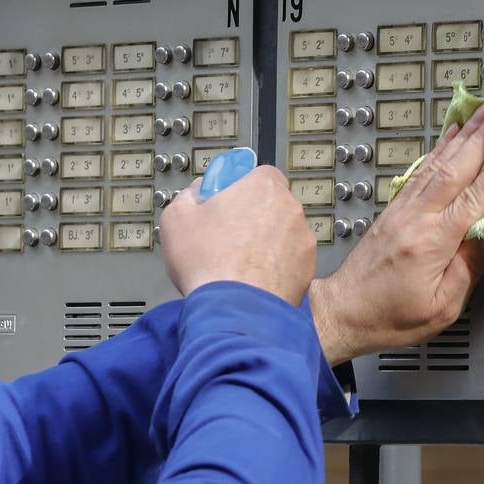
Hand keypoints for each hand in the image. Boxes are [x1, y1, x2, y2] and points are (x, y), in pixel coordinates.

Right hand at [161, 165, 314, 306]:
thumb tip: (200, 192)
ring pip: (280, 232)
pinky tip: (251, 278)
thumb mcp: (176, 217)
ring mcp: (302, 238)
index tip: (220, 204)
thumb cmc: (209, 264)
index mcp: (261, 185)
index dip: (234, 190)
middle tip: (224, 237)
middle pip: (268, 203)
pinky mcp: (307, 267)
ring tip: (236, 263)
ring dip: (263, 242)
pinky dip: (274, 265)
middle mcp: (289, 207)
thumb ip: (191, 194)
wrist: (234, 310)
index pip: (253, 173)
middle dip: (250, 216)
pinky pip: (288, 258)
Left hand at [310, 104, 483, 363]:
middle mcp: (413, 219)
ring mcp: (400, 211)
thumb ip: (472, 265)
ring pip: (436, 164)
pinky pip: (421, 172)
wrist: (342, 312)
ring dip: (463, 136)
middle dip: (483, 136)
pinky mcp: (392, 211)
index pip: (474, 196)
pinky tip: (451, 137)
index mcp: (430, 243)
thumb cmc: (389, 316)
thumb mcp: (443, 304)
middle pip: (454, 168)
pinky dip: (439, 150)